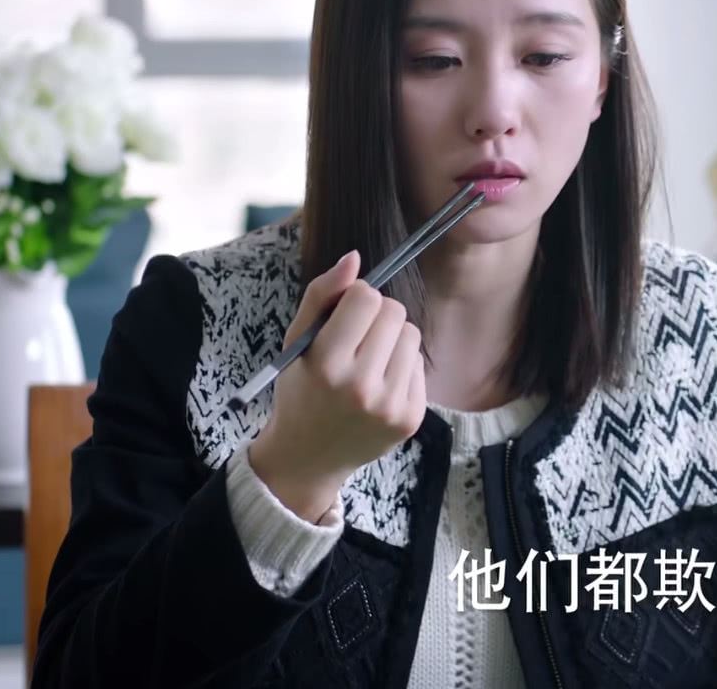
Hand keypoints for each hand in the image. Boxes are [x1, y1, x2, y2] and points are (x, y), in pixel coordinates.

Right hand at [248, 250, 426, 520]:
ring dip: (393, 339)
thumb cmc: (301, 390)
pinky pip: (420, 365)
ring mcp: (389, 406)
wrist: (308, 457)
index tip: (344, 314)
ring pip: (412, 335)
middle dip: (377, 315)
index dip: (356, 298)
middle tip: (358, 338)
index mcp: (327, 364)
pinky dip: (402, 366)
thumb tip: (355, 258)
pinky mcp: (410, 419)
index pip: (367, 298)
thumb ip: (321, 295)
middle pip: (395, 312)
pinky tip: (380, 384)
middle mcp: (361, 388)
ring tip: (369, 361)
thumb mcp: (296, 342)